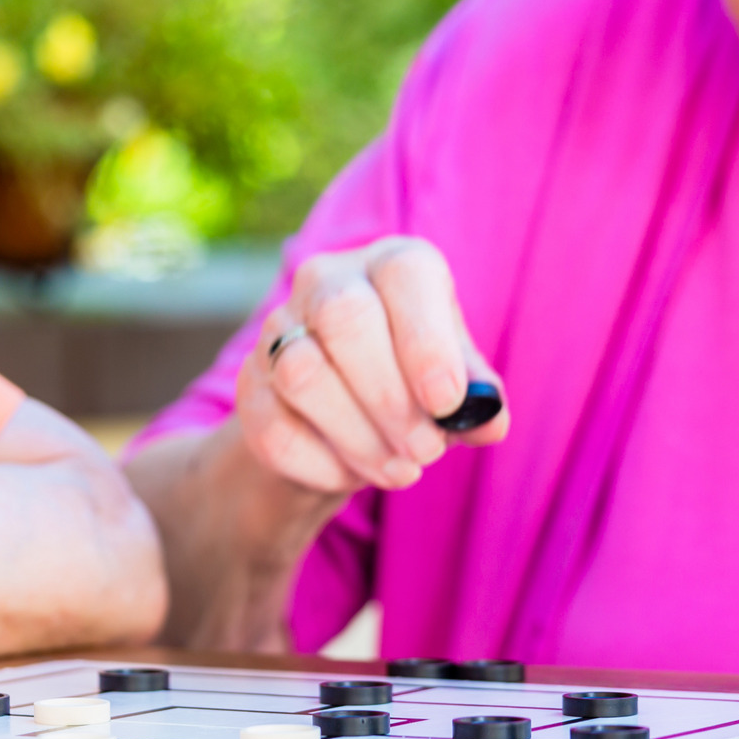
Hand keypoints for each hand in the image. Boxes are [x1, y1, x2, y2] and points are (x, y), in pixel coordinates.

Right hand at [237, 236, 508, 494]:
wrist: (342, 420)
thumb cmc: (413, 384)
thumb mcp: (454, 383)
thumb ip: (477, 397)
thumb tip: (488, 418)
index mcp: (390, 265)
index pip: (404, 275)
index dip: (426, 341)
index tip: (446, 403)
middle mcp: (327, 281)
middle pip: (345, 317)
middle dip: (391, 397)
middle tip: (426, 449)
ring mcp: (278, 331)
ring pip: (303, 373)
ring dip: (360, 437)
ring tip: (401, 469)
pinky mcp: (250, 386)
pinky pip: (275, 426)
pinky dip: (323, 463)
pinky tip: (352, 473)